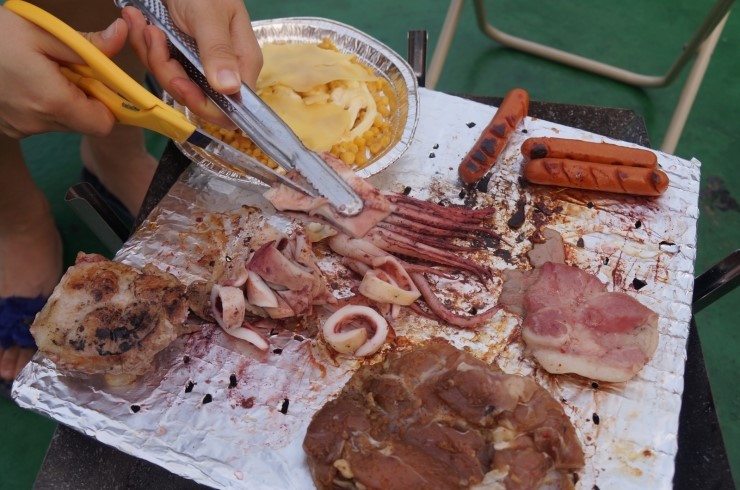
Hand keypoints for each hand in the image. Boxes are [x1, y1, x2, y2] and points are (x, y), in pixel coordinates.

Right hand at [0, 7, 128, 137]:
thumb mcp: (44, 32)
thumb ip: (88, 44)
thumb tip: (121, 36)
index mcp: (53, 101)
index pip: (104, 123)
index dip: (109, 103)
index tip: (101, 80)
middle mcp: (38, 122)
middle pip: (85, 122)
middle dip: (87, 98)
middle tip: (69, 69)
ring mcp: (22, 128)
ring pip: (65, 121)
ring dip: (65, 100)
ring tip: (45, 71)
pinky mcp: (11, 128)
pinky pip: (43, 121)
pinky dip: (45, 104)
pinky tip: (29, 80)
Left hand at [122, 0, 262, 128]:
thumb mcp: (208, 16)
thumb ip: (218, 52)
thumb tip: (230, 89)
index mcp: (242, 63)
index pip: (229, 106)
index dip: (202, 103)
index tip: (178, 81)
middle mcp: (224, 70)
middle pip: (196, 97)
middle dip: (168, 73)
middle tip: (154, 39)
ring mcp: (201, 64)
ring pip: (174, 82)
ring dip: (153, 56)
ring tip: (144, 24)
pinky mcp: (181, 56)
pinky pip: (162, 66)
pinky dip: (147, 48)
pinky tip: (140, 24)